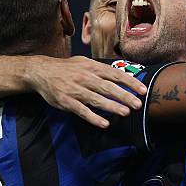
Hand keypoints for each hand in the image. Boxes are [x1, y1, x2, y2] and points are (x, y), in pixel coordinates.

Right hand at [26, 56, 146, 127]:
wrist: (42, 72)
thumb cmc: (67, 68)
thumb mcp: (84, 62)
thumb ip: (101, 69)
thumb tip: (121, 75)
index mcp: (92, 67)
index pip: (115, 74)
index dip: (130, 82)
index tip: (142, 90)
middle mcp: (85, 77)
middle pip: (108, 87)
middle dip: (124, 96)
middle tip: (137, 104)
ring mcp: (75, 90)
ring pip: (96, 99)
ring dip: (112, 106)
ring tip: (125, 112)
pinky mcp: (66, 101)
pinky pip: (82, 111)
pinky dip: (93, 117)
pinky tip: (104, 123)